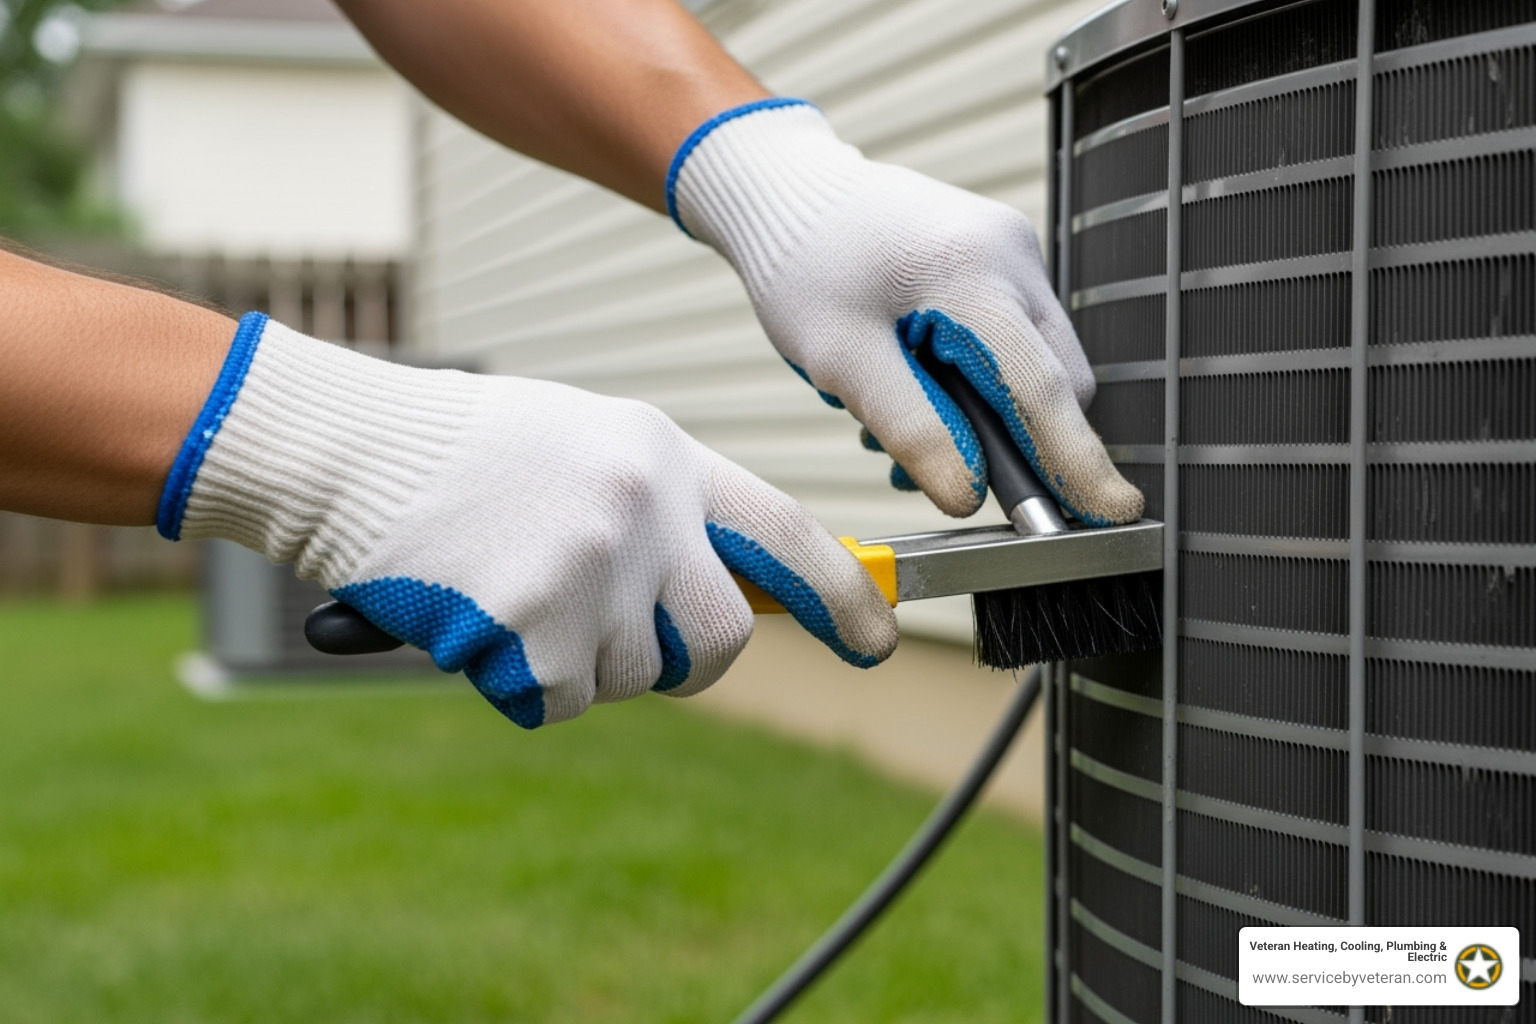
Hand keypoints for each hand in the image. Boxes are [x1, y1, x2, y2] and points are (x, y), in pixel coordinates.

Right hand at [160, 315, 897, 726]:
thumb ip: (671, 512)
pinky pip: (561, 700)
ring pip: (634, 676)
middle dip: (684, 658)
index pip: (788, 535)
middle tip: (619, 634)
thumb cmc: (471, 451)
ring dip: (582, 658)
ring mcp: (592, 576)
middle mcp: (646, 514)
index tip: (879, 640)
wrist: (351, 452)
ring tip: (516, 590)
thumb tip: (736, 594)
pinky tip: (479, 616)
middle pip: (722, 640)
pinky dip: (522, 679)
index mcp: (667, 459)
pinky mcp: (535, 637)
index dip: (843, 596)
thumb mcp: (594, 449)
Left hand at [669, 100, 1142, 526]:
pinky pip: (1015, 337)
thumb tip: (966, 496)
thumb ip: (910, 427)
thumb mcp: (840, 358)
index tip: (1113, 514)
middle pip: (1056, 380)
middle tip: (938, 474)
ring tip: (896, 419)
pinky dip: (976, 378)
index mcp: (972, 274)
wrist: (791, 191)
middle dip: (1015, 443)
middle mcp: (1012, 254)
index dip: (1077, 462)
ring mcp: (1015, 250)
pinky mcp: (1004, 257)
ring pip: (1035, 363)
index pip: (1043, 388)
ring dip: (986, 413)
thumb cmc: (804, 266)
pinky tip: (913, 381)